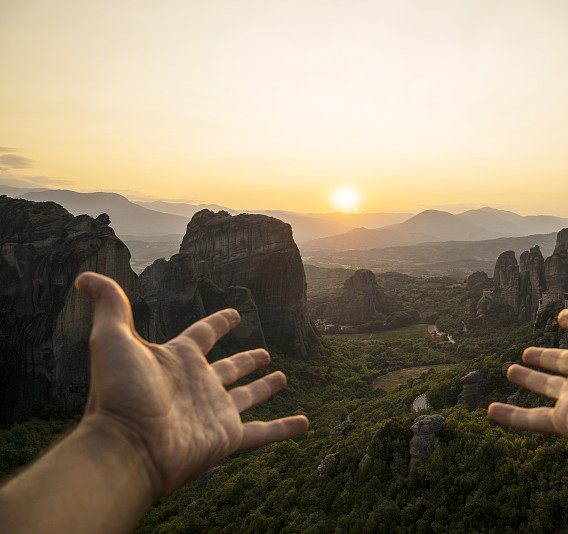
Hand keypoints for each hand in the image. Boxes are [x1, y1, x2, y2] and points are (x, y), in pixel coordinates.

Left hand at [75, 272, 308, 499]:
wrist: (127, 448)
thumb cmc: (119, 394)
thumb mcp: (112, 340)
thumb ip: (110, 305)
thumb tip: (85, 275)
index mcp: (179, 359)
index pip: (204, 334)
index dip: (220, 322)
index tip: (235, 313)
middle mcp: (199, 385)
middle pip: (230, 368)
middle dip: (247, 360)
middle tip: (265, 352)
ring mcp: (215, 412)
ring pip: (248, 397)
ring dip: (265, 388)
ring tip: (282, 377)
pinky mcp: (228, 437)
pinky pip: (264, 433)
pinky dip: (285, 429)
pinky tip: (304, 424)